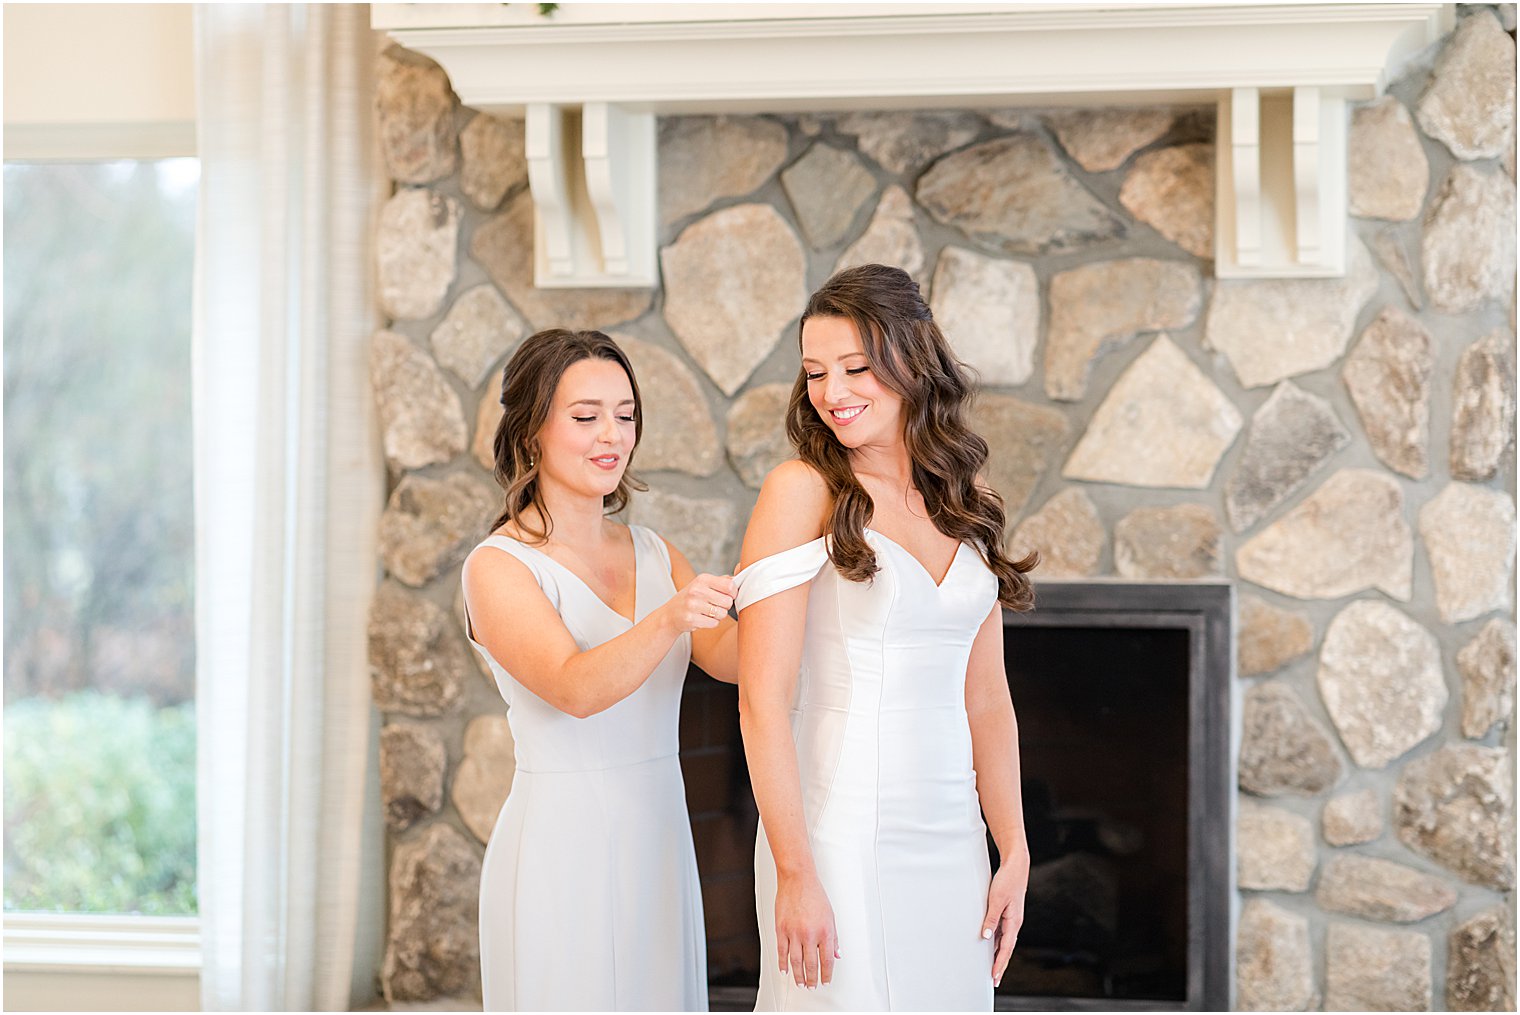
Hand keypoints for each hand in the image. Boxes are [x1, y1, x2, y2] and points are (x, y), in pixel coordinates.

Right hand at [661, 573, 735, 632]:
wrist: (671, 614)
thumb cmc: (690, 598)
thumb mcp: (702, 584)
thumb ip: (721, 581)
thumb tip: (738, 579)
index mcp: (702, 579)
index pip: (729, 586)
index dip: (733, 593)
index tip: (729, 595)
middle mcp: (696, 590)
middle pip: (728, 602)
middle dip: (725, 606)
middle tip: (716, 605)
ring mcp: (693, 605)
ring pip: (722, 614)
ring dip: (718, 615)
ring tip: (708, 612)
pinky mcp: (691, 619)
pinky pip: (714, 623)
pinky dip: (711, 623)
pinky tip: (702, 618)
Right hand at [776, 869, 838, 989]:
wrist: (797, 879)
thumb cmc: (814, 894)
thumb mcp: (831, 916)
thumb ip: (834, 937)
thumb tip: (836, 954)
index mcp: (825, 931)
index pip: (827, 960)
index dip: (827, 974)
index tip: (826, 980)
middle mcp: (810, 934)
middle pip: (811, 964)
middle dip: (813, 979)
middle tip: (812, 986)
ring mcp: (794, 933)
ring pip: (796, 962)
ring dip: (798, 976)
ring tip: (800, 983)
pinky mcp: (781, 929)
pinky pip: (782, 951)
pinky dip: (783, 963)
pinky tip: (785, 970)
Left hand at [982, 851, 1028, 987]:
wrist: (1016, 866)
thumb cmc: (1007, 881)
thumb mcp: (996, 900)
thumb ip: (991, 919)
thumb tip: (986, 937)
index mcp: (1013, 922)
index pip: (1006, 949)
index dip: (999, 964)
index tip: (994, 976)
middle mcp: (1014, 923)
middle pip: (1006, 949)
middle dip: (1000, 965)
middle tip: (994, 980)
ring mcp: (1011, 919)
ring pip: (1004, 942)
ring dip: (998, 955)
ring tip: (991, 968)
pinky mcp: (1007, 913)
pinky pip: (1002, 933)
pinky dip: (997, 943)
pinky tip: (990, 946)